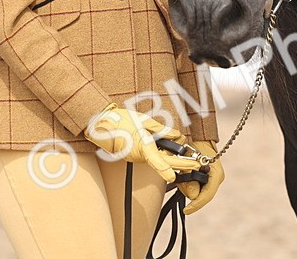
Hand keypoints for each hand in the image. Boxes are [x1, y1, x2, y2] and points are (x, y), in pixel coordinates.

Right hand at [84, 104, 200, 183]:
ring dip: (172, 159)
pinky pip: (150, 158)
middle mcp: (138, 156)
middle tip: (195, 164)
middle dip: (180, 164)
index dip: (165, 169)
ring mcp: (136, 158)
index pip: (155, 159)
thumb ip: (162, 130)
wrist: (101, 124)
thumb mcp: (144, 121)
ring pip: (157, 160)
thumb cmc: (121, 121)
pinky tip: (171, 152)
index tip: (173, 177)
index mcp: (140, 146)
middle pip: (162, 162)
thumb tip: (176, 135)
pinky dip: (162, 156)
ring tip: (188, 158)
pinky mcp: (134, 156)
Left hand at [175, 139, 224, 213]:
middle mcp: (216, 179)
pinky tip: (185, 176)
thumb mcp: (190, 162)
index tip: (186, 211)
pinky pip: (196, 188)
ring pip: (197, 192)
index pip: (207, 196)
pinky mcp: (207, 180)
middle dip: (188, 190)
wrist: (199, 138)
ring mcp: (213, 180)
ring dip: (186, 186)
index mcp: (216, 175)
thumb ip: (190, 179)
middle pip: (201, 195)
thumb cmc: (196, 147)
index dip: (196, 205)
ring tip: (182, 173)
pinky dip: (188, 184)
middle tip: (181, 178)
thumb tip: (192, 197)